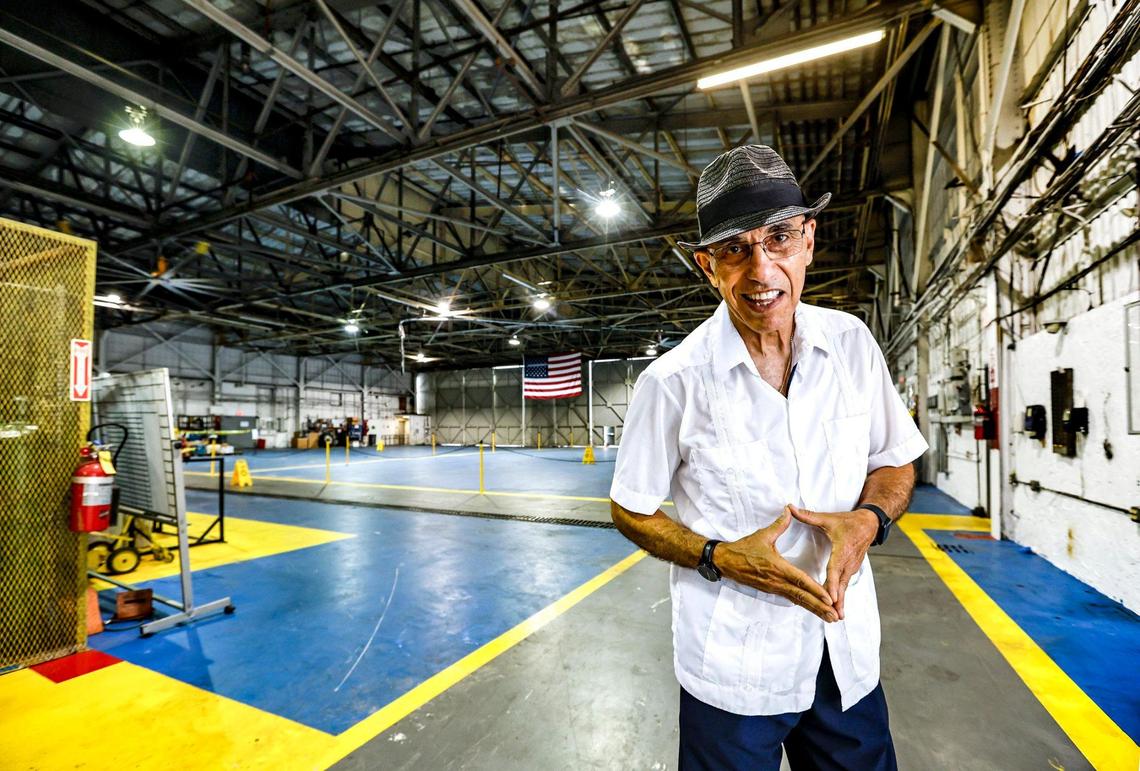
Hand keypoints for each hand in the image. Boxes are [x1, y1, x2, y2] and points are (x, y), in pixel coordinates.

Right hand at [716, 507, 837, 622]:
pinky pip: (790, 599)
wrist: (725, 561)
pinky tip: (813, 609)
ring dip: (814, 609)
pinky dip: (803, 605)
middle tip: (835, 616)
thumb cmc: (743, 549)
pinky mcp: (770, 590)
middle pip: (802, 597)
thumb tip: (789, 510)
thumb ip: (779, 525)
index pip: (800, 581)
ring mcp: (773, 588)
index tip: (829, 598)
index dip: (815, 590)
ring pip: (797, 600)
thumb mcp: (762, 535)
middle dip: (819, 607)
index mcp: (777, 567)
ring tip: (829, 617)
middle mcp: (777, 581)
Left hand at [788, 505, 878, 619]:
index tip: (830, 595)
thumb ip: (808, 516)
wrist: (869, 524)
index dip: (832, 583)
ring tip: (836, 616)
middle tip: (833, 614)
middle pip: (841, 583)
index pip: (835, 568)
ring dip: (840, 602)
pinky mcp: (851, 570)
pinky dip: (841, 597)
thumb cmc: (848, 521)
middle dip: (837, 599)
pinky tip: (837, 609)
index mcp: (842, 550)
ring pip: (844, 587)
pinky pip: (844, 585)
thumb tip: (789, 508)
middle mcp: (848, 562)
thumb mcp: (828, 518)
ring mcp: (851, 567)